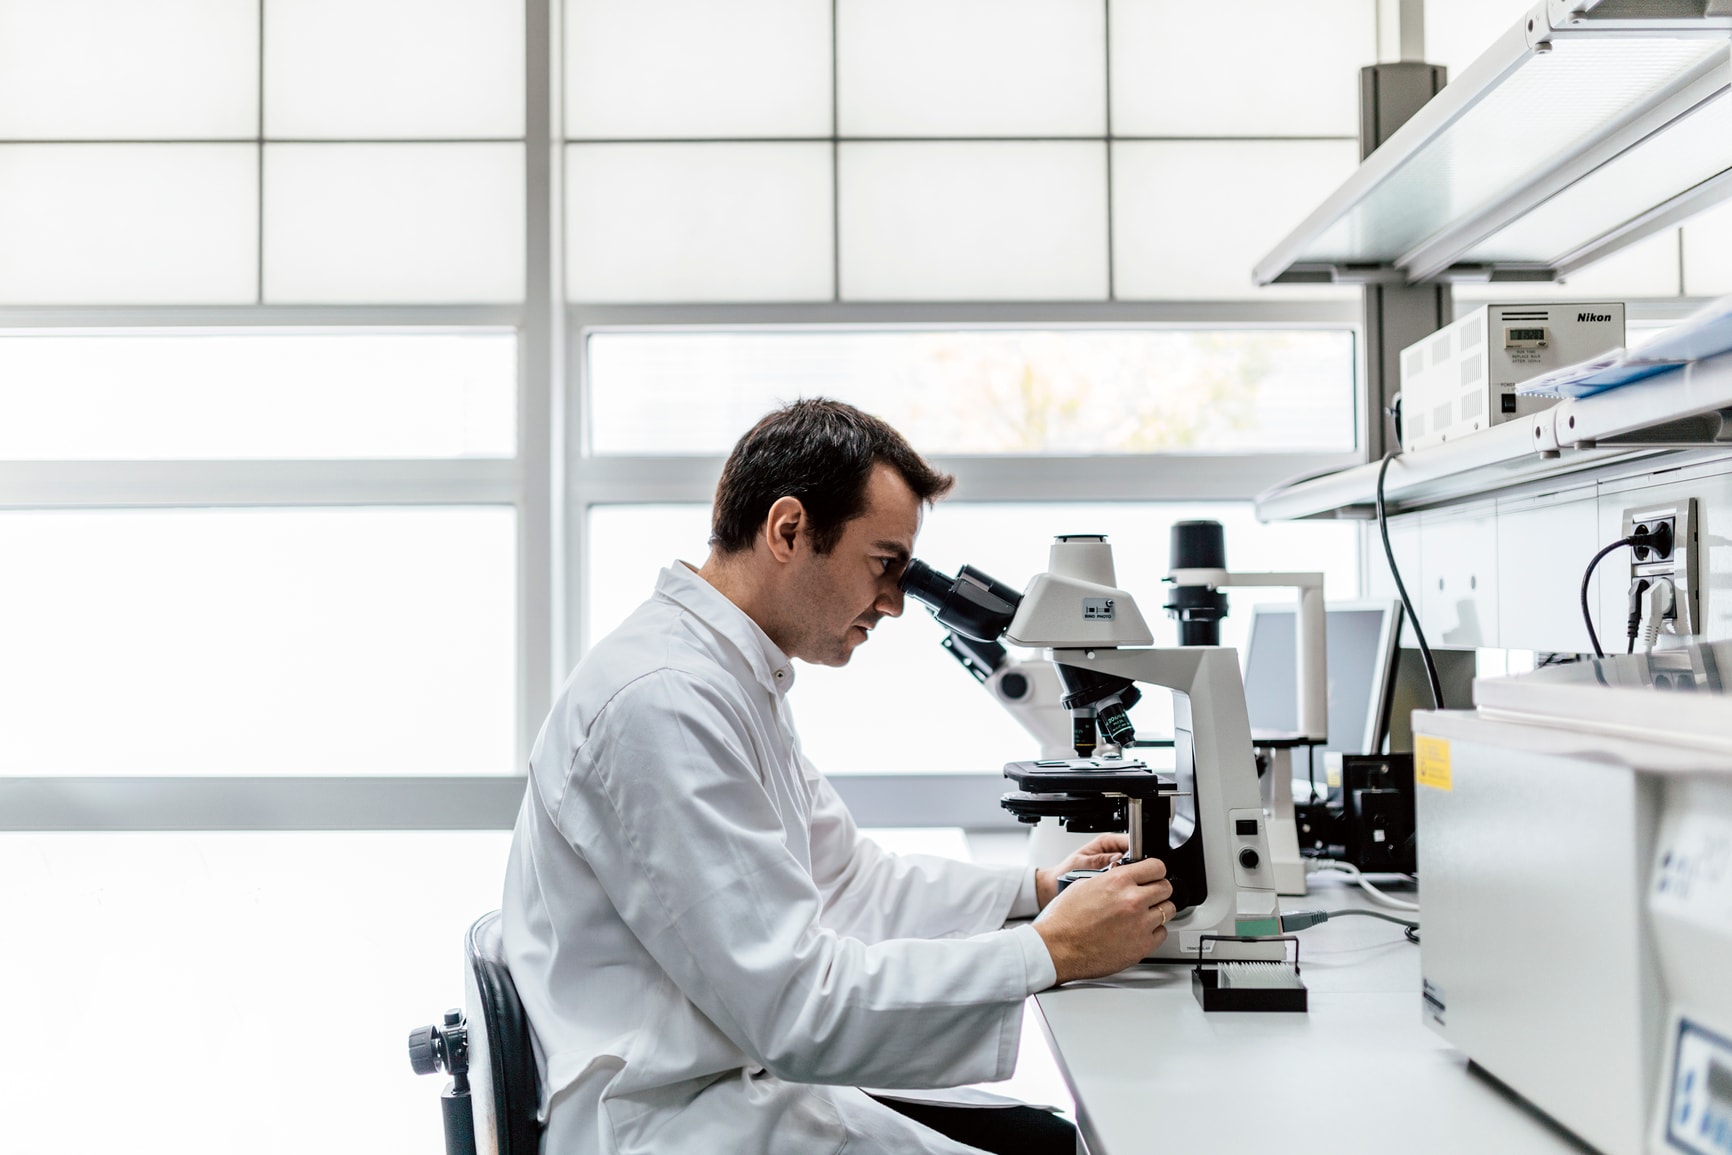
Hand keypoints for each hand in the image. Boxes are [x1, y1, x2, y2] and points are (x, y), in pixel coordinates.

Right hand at [1031, 856, 1175, 985]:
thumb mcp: (1084, 885)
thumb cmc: (1064, 920)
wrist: (1056, 948)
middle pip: (1166, 888)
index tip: (1154, 875)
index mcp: (1118, 881)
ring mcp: (1140, 924)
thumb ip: (1110, 879)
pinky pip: (1162, 933)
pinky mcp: (1142, 946)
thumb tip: (1121, 876)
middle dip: (1158, 889)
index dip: (1155, 870)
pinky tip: (1140, 930)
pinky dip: (1154, 931)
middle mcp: (1133, 900)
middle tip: (1149, 895)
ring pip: (1168, 910)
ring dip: (1158, 910)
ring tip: (1144, 914)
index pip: (1157, 867)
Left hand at [1034, 833, 1129, 909]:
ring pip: (1132, 866)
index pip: (1129, 841)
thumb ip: (1099, 860)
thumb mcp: (1081, 863)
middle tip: (1127, 876)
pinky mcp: (1113, 873)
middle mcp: (1111, 850)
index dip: (1137, 852)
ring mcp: (1114, 862)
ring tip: (1120, 882)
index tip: (1139, 864)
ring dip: (1129, 875)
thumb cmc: (1066, 871)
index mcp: (1105, 841)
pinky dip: (1124, 882)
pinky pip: (1125, 876)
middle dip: (1134, 865)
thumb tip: (1117, 858)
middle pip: (1134, 854)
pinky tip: (1119, 888)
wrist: (1057, 883)